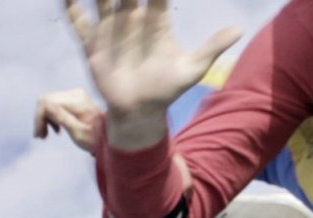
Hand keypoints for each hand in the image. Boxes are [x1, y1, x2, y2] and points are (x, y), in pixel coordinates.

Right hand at [33, 88, 103, 152]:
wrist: (110, 138)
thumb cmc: (97, 139)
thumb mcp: (79, 133)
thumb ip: (63, 119)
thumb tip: (47, 106)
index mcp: (77, 101)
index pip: (46, 102)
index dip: (39, 118)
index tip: (40, 134)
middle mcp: (75, 94)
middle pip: (46, 101)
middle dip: (41, 119)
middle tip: (41, 136)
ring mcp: (75, 95)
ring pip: (48, 102)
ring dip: (45, 119)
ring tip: (47, 135)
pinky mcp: (74, 99)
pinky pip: (55, 104)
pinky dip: (52, 117)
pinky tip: (56, 129)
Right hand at [64, 0, 241, 147]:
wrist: (140, 112)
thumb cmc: (168, 90)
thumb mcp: (194, 68)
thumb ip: (213, 47)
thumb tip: (240, 29)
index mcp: (156, 22)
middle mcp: (132, 20)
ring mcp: (110, 29)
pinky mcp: (92, 43)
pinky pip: (79, 21)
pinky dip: (72, 6)